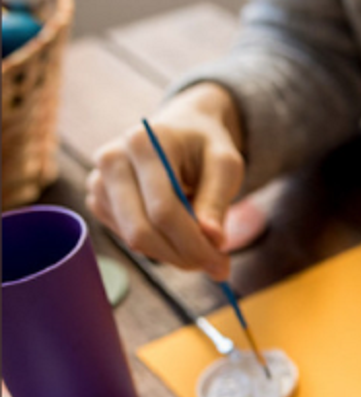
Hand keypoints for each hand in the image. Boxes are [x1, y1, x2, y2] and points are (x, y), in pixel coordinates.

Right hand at [86, 84, 244, 280]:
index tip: (222, 261)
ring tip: (202, 246)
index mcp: (144, 142)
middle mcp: (112, 159)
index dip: (193, 243)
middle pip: (141, 230)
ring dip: (173, 255)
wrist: (182, 132)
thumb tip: (213, 240)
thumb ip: (218, 201)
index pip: (163, 209)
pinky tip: (179, 233)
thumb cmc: (206, 148)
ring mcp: (99, 181)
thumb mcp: (225, 166)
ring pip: (133, 240)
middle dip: (182, 256)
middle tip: (215, 264)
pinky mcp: (98, 200)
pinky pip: (127, 239)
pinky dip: (158, 247)